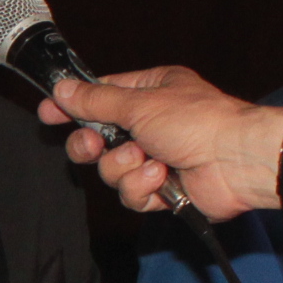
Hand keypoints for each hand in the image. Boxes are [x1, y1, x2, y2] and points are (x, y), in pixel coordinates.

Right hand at [37, 68, 282, 221]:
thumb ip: (96, 101)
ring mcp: (156, 158)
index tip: (47, 113)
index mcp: (150, 92)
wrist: (236, 161)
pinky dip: (142, 187)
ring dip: (124, 167)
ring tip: (147, 160)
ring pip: (111, 170)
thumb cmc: (198, 121)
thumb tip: (62, 89)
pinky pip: (132, 193)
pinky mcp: (163, 190)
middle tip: (94, 145)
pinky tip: (161, 178)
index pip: (100, 97)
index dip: (73, 106)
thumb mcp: (140, 103)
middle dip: (93, 146)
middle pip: (98, 139)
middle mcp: (152, 124)